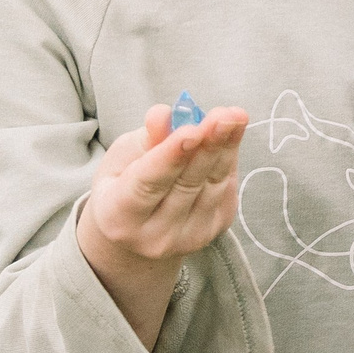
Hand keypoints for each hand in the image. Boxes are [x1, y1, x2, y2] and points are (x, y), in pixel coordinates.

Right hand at [77, 104, 250, 346]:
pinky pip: (225, 189)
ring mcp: (187, 238)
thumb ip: (146, 138)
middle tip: (224, 116)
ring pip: (212, 186)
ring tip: (235, 116)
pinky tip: (232, 133)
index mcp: (118, 218)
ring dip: (226, 147)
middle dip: (208, 146)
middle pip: (186, 185)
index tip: (192, 129)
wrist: (138, 230)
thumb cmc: (123, 184)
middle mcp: (154, 236)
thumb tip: (164, 114)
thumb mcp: (122, 157)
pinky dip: (229, 158)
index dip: (171, 156)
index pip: (147, 184)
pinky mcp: (214, 231)